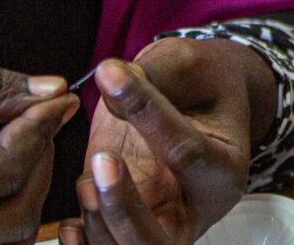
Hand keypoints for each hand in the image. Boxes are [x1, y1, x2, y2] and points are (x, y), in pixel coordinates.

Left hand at [61, 38, 272, 244]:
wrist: (203, 101)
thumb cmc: (200, 83)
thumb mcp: (188, 65)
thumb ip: (153, 75)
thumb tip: (110, 79)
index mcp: (223, 168)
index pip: (186, 152)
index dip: (146, 113)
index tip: (110, 74)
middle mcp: (196, 208)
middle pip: (163, 241)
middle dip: (125, 209)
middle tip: (102, 160)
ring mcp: (163, 223)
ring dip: (101, 224)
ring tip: (85, 183)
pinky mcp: (130, 225)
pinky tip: (70, 226)